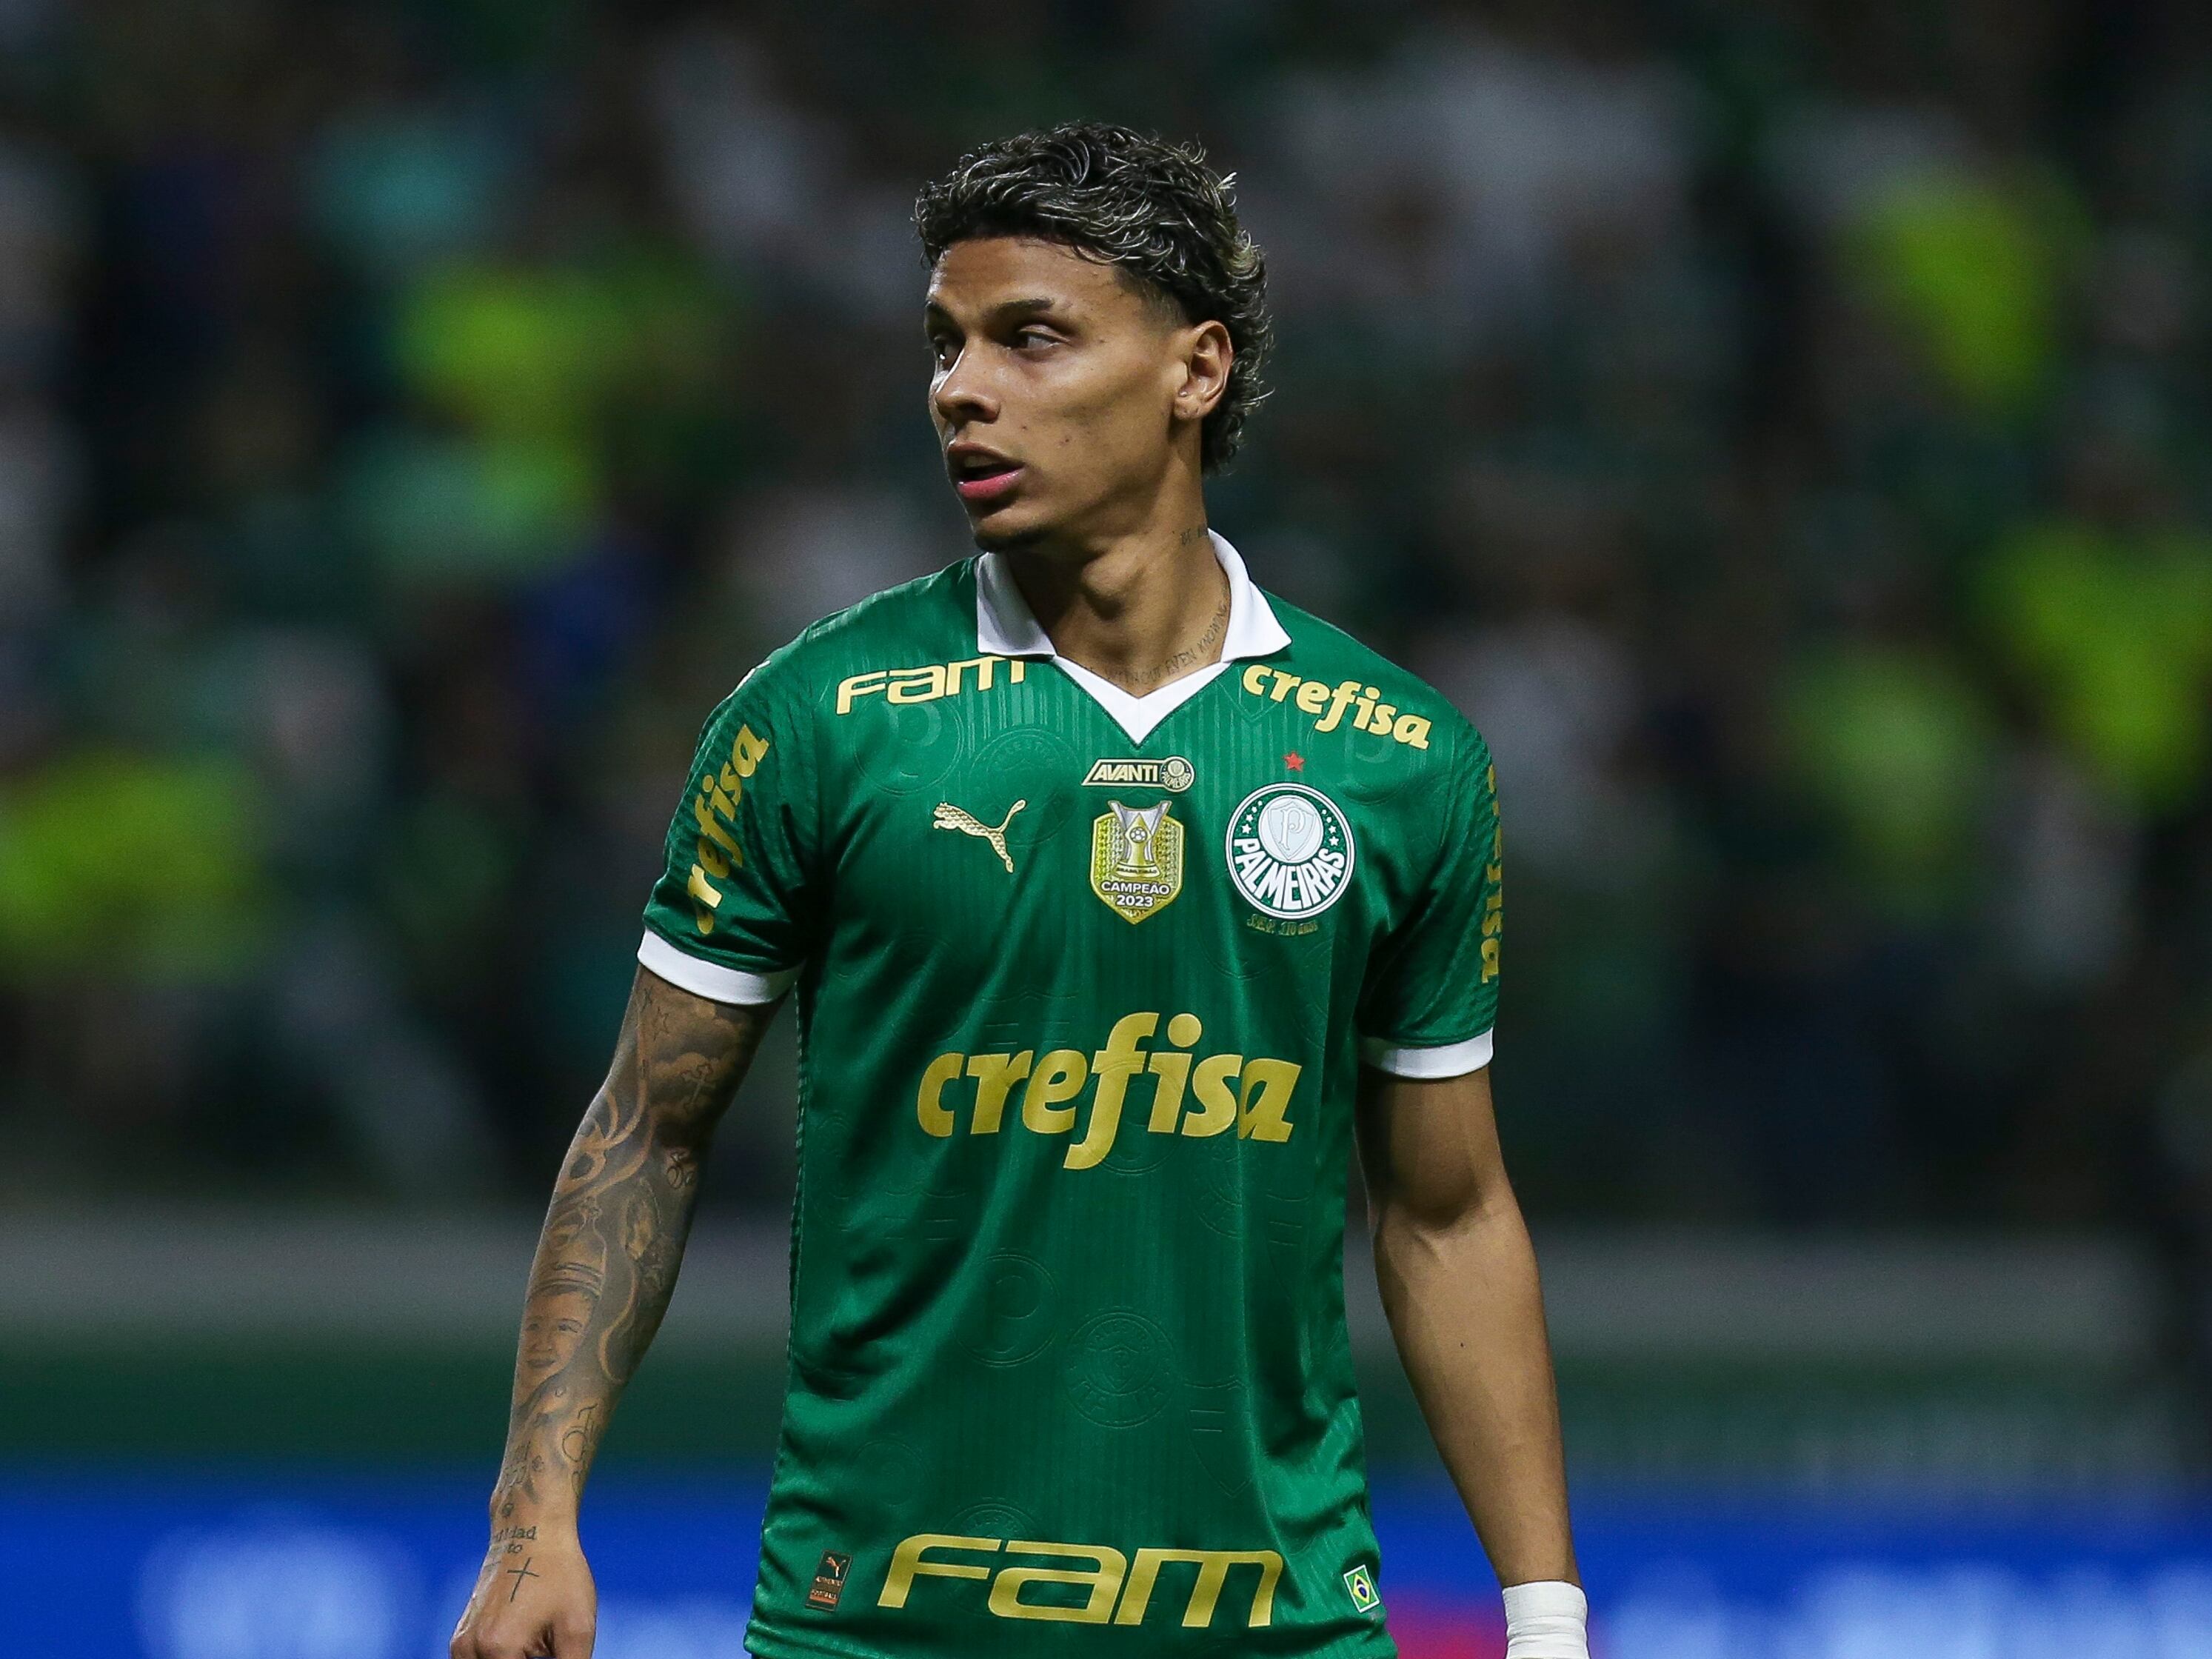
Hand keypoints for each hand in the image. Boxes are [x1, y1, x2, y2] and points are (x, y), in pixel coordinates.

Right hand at [450, 1523, 596, 1658]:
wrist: (530, 1531)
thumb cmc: (559, 1574)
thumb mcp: (578, 1627)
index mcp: (499, 1650)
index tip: (550, 1656)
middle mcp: (469, 1650)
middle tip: (546, 1649)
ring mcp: (460, 1645)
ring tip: (539, 1645)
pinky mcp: (460, 1638)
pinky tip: (527, 1649)